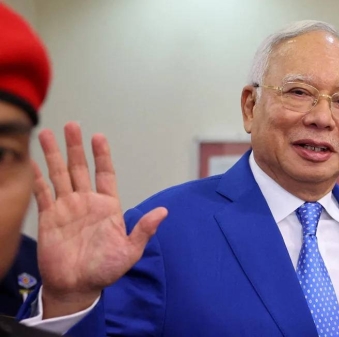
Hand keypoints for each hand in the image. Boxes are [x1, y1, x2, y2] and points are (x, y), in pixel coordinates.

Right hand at [33, 122, 167, 317]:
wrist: (78, 287)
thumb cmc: (106, 270)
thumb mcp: (130, 251)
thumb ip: (144, 230)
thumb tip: (163, 212)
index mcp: (107, 206)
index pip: (105, 173)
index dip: (101, 155)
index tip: (98, 136)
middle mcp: (86, 202)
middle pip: (79, 168)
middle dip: (75, 146)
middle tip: (71, 124)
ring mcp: (66, 208)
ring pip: (58, 175)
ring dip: (53, 155)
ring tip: (45, 133)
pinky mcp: (49, 218)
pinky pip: (42, 194)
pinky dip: (36, 178)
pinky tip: (31, 163)